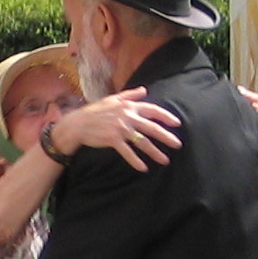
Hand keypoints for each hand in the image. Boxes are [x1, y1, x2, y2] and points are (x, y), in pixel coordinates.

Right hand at [51, 90, 182, 172]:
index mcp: (129, 106)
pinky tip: (143, 168)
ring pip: (142, 141)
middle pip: (151, 127)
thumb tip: (144, 90)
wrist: (79, 123)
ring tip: (165, 160)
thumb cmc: (95, 111)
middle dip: (166, 136)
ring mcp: (120, 128)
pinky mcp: (113, 139)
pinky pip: (127, 152)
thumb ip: (130, 95)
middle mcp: (127, 116)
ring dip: (155, 152)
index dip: (166, 116)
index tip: (177, 123)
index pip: (152, 110)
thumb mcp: (113, 99)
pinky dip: (136, 161)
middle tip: (178, 144)